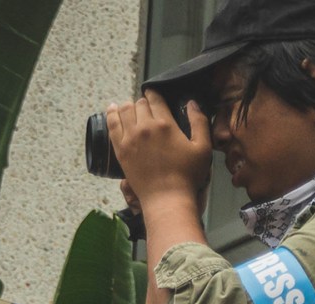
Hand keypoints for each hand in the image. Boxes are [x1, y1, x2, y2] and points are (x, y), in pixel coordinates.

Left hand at [105, 92, 211, 207]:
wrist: (167, 197)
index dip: (155, 94)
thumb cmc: (188, 176)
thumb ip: (199, 123)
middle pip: (139, 104)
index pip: (155, 99)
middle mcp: (145, 126)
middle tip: (148, 108)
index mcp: (165, 124)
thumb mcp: (203, 149)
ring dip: (129, 106)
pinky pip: (112, 124)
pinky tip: (112, 109)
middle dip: (144, 103)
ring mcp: (130, 137)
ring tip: (132, 108)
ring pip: (124, 110)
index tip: (156, 95)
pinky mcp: (120, 148)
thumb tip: (192, 103)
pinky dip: (111, 113)